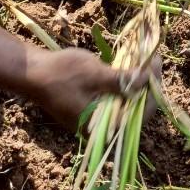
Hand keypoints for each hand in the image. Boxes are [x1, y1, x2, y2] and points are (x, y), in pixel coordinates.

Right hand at [26, 47, 153, 130]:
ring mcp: (96, 118)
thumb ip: (122, 81)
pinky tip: (131, 67)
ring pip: (127, 103)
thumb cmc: (62, 74)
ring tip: (147, 61)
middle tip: (154, 60)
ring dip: (138, 83)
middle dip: (147, 85)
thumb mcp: (95, 75)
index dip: (152, 91)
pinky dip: (125, 84)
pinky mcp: (93, 108)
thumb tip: (147, 80)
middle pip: (135, 109)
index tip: (156, 68)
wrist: (33, 73)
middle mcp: (100, 129)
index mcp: (100, 128)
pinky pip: (116, 99)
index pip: (139, 116)